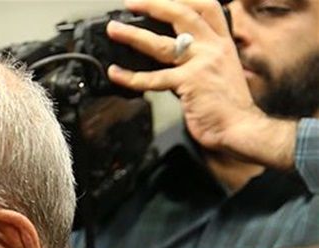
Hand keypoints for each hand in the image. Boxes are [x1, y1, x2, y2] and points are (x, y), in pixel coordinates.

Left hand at [106, 0, 296, 169]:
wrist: (241, 126)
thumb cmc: (228, 105)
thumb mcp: (220, 72)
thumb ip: (198, 61)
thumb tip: (171, 57)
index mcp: (222, 44)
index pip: (207, 8)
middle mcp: (214, 48)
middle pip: (183, 15)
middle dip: (154, 5)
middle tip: (131, 3)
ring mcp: (201, 64)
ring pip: (162, 44)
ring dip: (133, 35)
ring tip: (114, 30)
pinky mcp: (189, 83)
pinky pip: (154, 78)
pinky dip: (131, 76)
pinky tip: (115, 73)